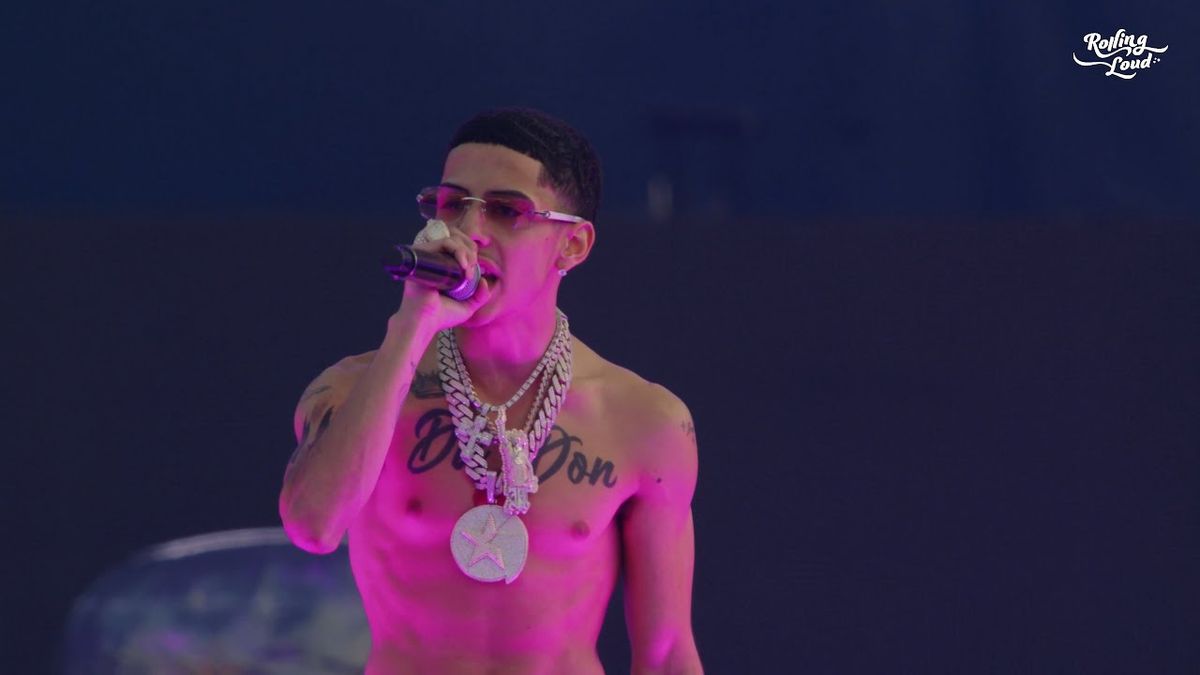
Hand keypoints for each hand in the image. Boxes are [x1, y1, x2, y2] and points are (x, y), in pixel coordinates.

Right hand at [386, 225, 492, 339]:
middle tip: (472, 268)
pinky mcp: (422, 255)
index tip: (474, 272)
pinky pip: (443, 242)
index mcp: (444, 266)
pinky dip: (457, 250)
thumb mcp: (468, 306)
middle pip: (457, 238)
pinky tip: (463, 266)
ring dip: (466, 251)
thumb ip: (480, 295)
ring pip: (452, 238)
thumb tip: (484, 280)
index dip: (471, 253)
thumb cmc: (441, 316)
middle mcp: (435, 259)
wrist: (424, 322)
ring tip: (468, 268)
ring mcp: (428, 256)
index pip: (460, 246)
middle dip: (471, 250)